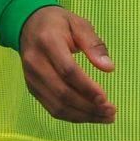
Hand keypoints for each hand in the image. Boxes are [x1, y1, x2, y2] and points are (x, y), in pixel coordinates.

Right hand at [17, 5, 115, 122]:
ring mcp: (31, 78)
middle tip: (111, 112)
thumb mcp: (79, 24)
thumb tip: (109, 68)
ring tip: (104, 117)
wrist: (28, 24)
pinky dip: (72, 116)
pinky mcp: (32, 88)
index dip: (86, 88)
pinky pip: (51, 107)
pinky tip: (89, 116)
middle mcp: (35, 62)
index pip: (68, 71)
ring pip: (57, 105)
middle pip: (62, 92)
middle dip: (88, 107)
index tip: (105, 98)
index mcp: (48, 42)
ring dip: (83, 115)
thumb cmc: (58, 23)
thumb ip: (94, 44)